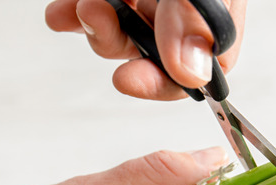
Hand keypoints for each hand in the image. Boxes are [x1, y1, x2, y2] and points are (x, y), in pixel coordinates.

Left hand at [45, 0, 246, 100]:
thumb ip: (193, 20)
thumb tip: (191, 73)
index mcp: (212, 19)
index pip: (199, 72)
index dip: (163, 85)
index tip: (130, 81)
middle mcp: (182, 16)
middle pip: (155, 59)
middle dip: (124, 52)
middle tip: (105, 35)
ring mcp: (147, 5)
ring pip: (120, 36)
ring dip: (98, 29)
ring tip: (89, 6)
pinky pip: (91, 13)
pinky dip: (72, 15)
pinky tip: (63, 12)